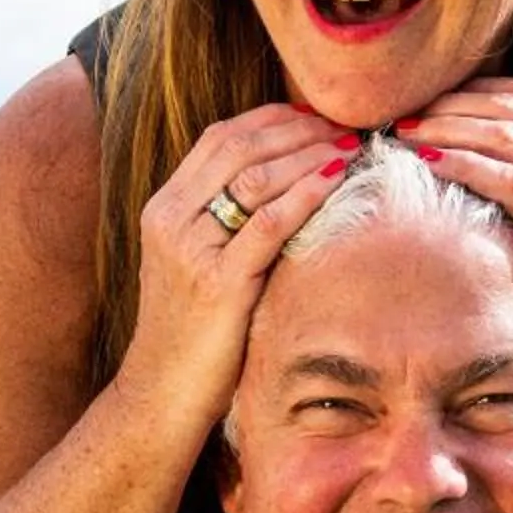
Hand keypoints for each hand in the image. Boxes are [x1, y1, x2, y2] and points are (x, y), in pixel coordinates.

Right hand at [117, 104, 356, 424]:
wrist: (161, 394)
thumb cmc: (192, 333)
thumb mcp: (195, 264)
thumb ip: (223, 224)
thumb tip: (281, 186)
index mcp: (164, 208)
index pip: (220, 137)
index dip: (272, 119)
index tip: (317, 117)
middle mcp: (171, 219)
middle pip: (240, 146)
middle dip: (298, 129)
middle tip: (346, 125)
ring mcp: (191, 250)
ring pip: (256, 177)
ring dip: (310, 153)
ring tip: (351, 147)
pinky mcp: (218, 284)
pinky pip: (269, 223)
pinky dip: (306, 193)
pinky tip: (336, 180)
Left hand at [393, 77, 512, 357]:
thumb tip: (484, 196)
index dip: (478, 88)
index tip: (434, 100)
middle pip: (509, 107)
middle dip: (451, 103)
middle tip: (404, 113)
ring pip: (505, 134)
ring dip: (448, 128)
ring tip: (405, 132)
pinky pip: (510, 181)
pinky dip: (464, 165)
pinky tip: (430, 162)